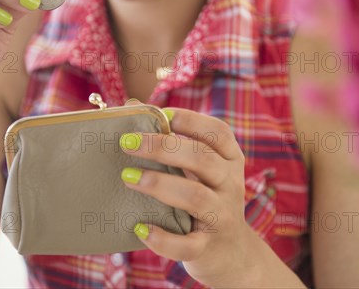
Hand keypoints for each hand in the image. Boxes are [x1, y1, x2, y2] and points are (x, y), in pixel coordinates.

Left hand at [119, 106, 254, 285]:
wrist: (231, 254)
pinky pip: (186, 244)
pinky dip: (162, 238)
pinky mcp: (208, 248)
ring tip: (128, 178)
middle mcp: (230, 185)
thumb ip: (172, 141)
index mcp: (230, 160)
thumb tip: (132, 106)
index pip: (218, 133)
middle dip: (163, 147)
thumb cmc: (205, 200)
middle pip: (202, 158)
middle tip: (127, 142)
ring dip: (159, 184)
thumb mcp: (199, 171)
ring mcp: (221, 217)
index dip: (191, 120)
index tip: (161, 115)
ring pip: (195, 196)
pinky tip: (140, 228)